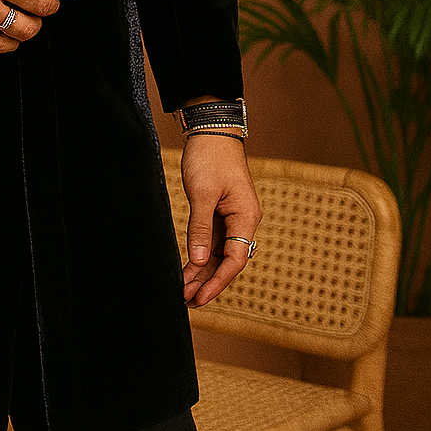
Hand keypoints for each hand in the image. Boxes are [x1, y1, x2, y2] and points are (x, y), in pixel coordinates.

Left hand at [180, 132, 260, 306]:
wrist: (211, 130)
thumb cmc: (210, 157)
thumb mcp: (202, 193)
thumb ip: (200, 228)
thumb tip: (197, 261)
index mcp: (246, 217)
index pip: (235, 259)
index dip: (218, 281)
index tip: (201, 297)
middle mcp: (243, 221)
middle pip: (227, 260)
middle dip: (208, 281)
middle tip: (187, 300)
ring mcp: (231, 218)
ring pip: (218, 253)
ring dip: (202, 271)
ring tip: (184, 291)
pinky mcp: (219, 212)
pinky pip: (212, 241)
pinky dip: (199, 255)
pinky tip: (187, 269)